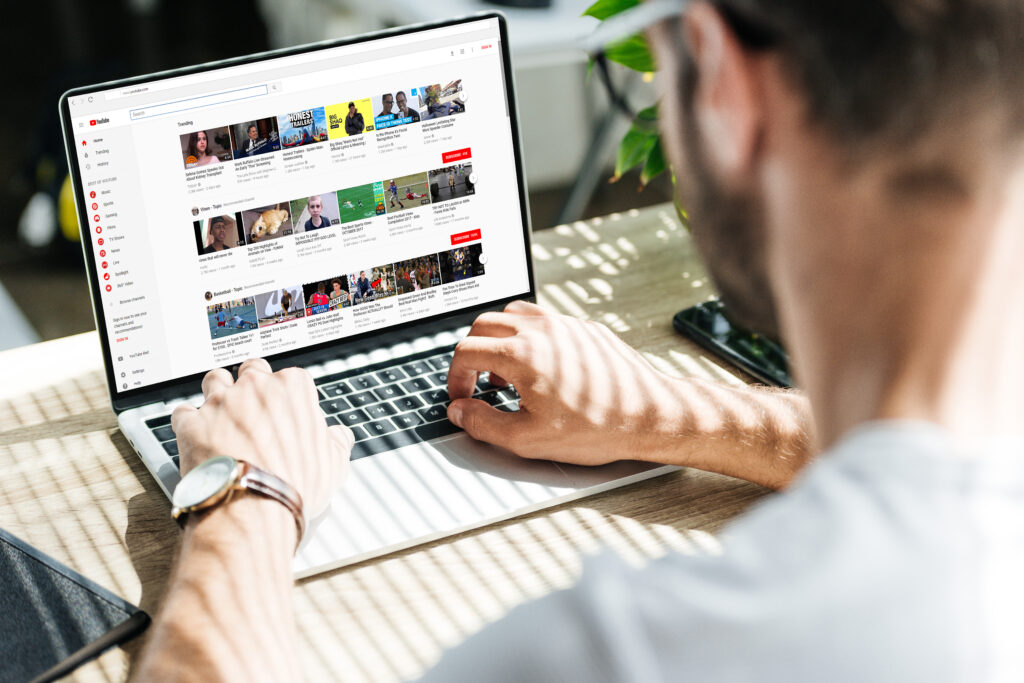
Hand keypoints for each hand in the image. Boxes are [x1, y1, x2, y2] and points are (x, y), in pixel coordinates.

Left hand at [171, 358, 352, 518]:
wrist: (253, 509)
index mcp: (292, 389)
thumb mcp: (334, 464)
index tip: (285, 410)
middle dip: (250, 385)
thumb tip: (338, 437)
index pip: (290, 377)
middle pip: (251, 369)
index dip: (287, 396)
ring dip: (217, 393)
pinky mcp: (191, 423)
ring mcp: (220, 402)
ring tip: (222, 414)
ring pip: (214, 380)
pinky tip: (196, 433)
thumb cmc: (296, 486)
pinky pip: (183, 411)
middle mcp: (255, 387)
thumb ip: (336, 442)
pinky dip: (188, 421)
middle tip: (254, 407)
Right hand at [447, 300, 685, 465]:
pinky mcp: (585, 329)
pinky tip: (540, 367)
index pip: (466, 350)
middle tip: (476, 382)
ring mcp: (565, 325)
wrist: (648, 416)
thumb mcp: (528, 439)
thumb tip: (461, 412)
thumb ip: (484, 424)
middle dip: (472, 354)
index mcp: (522, 354)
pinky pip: (545, 319)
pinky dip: (529, 337)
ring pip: (514, 313)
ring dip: (499, 339)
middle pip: (484, 324)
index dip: (455, 376)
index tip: (461, 396)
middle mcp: (542, 331)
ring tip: (505, 373)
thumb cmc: (597, 428)